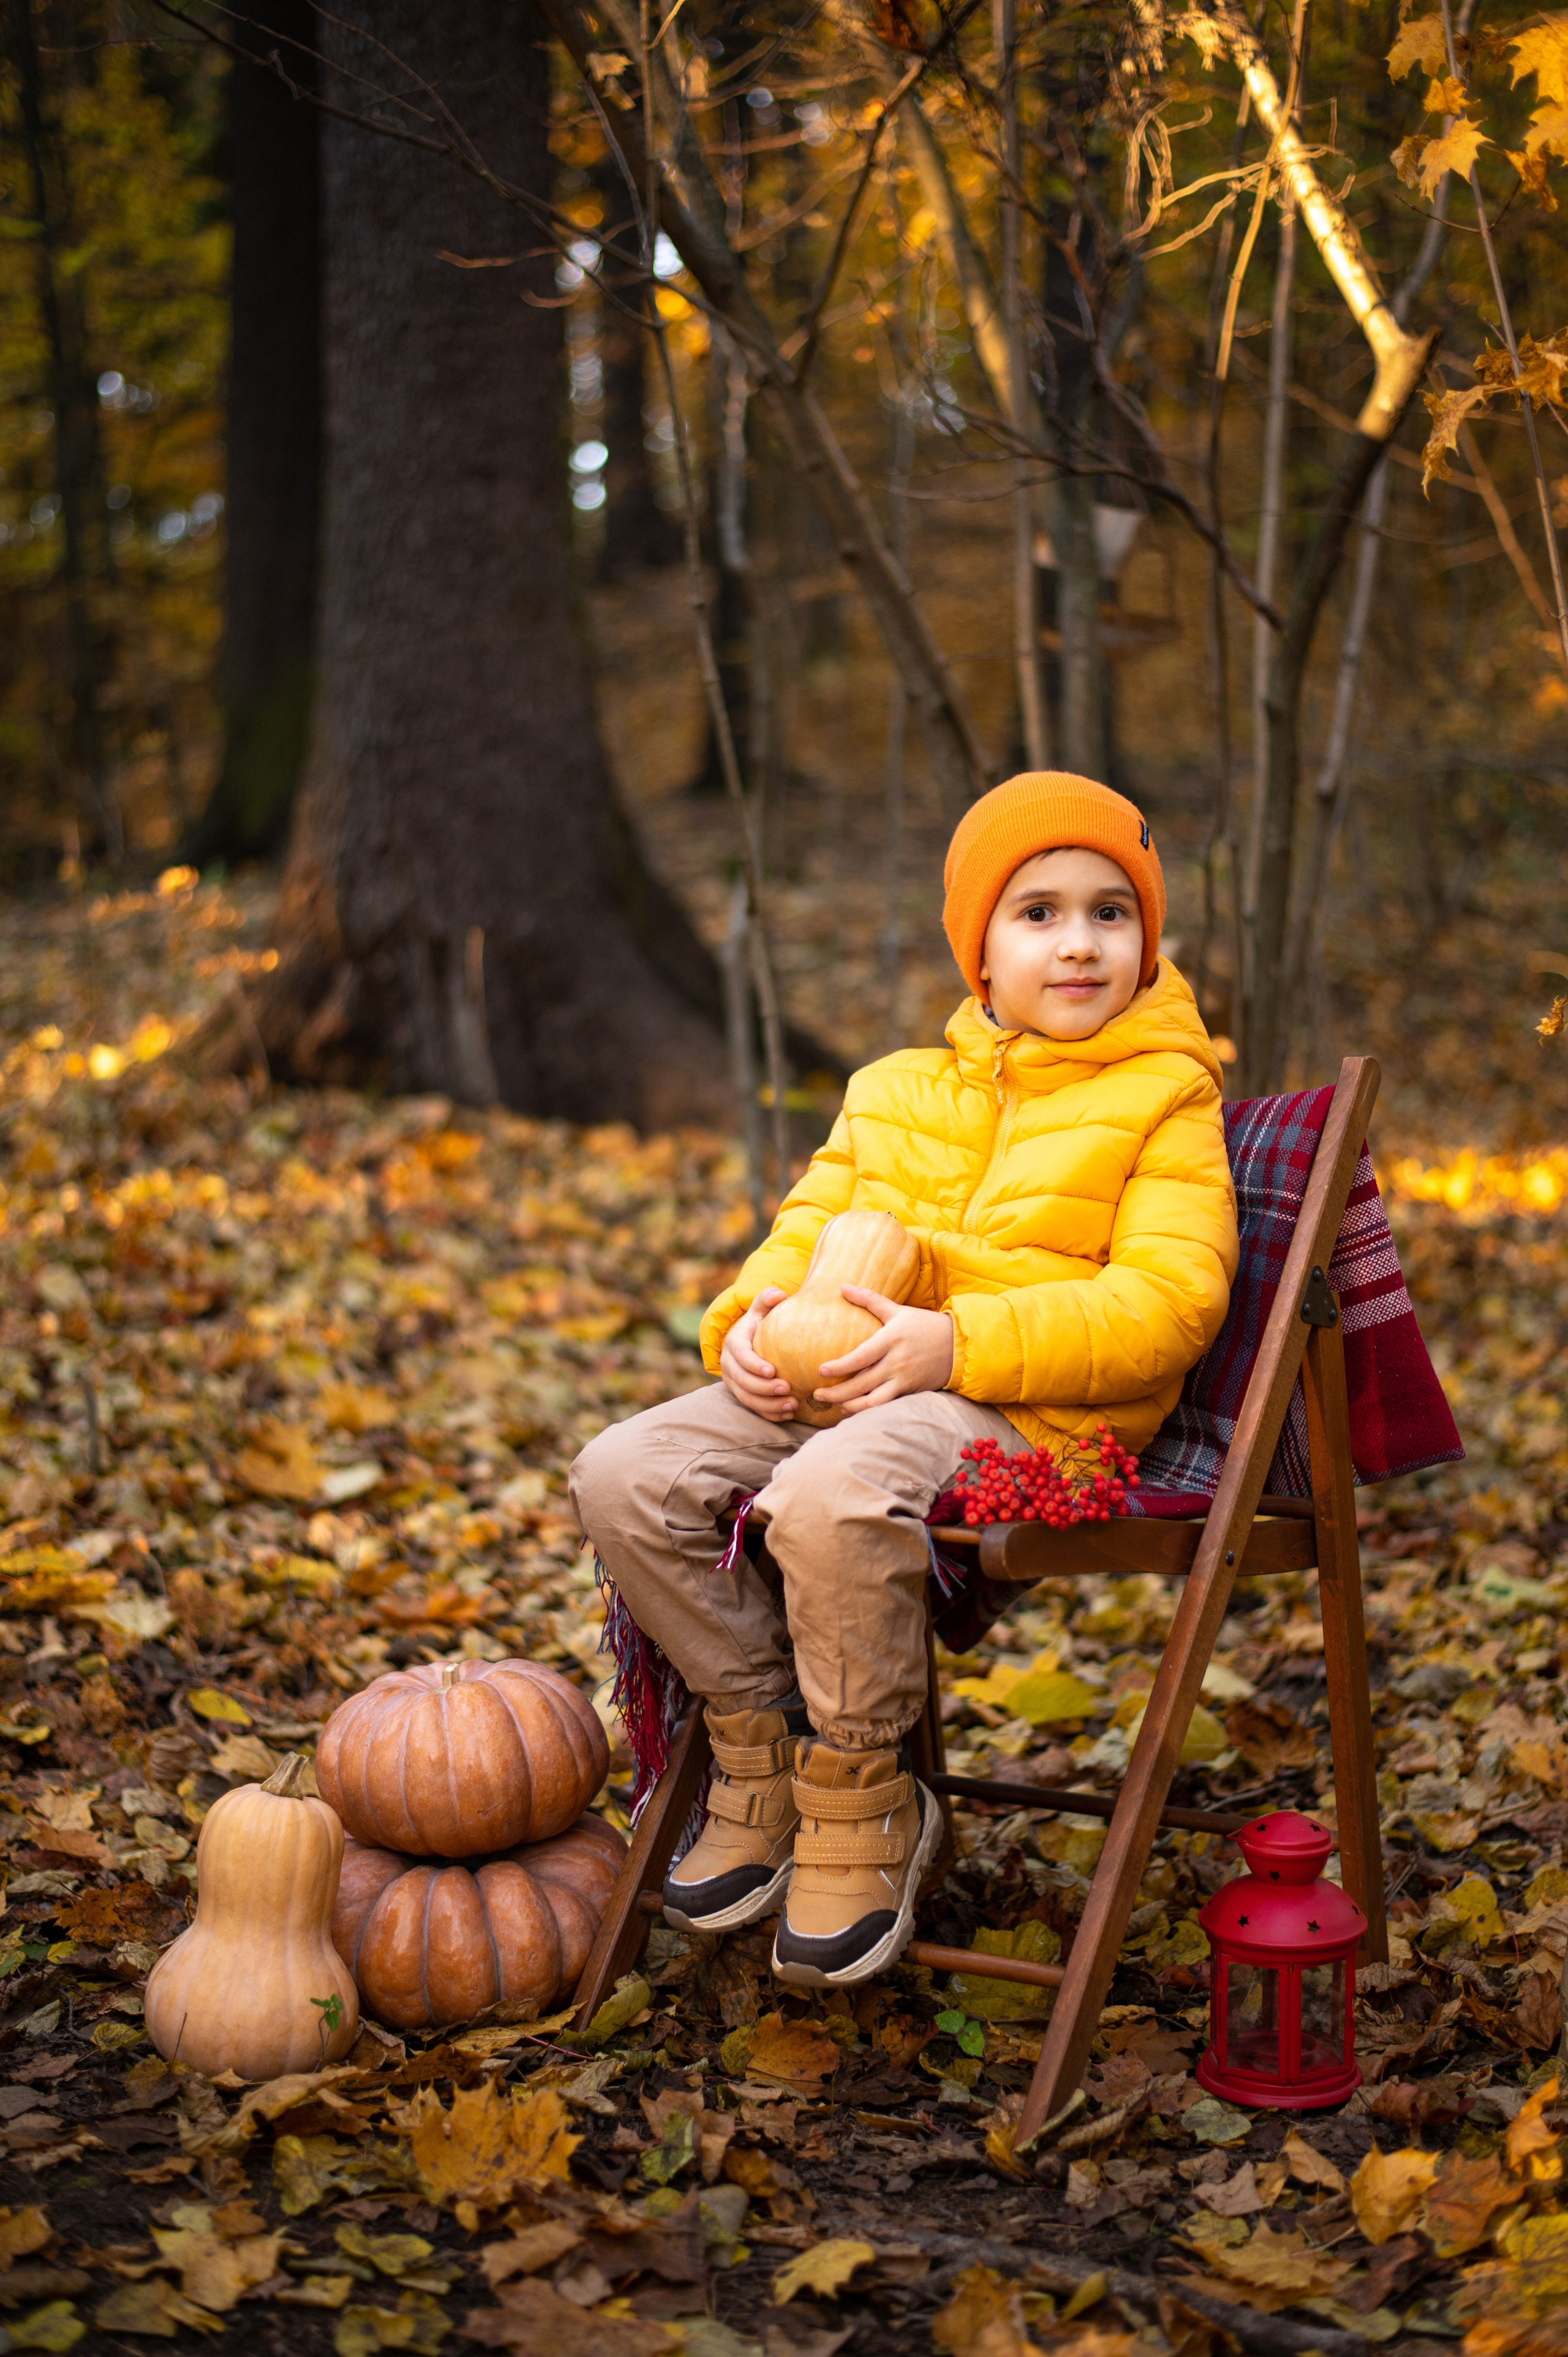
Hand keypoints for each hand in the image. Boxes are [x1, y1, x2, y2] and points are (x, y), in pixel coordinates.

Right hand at [719, 1287, 798, 1420]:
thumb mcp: (762, 1309)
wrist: (751, 1341)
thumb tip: (778, 1294)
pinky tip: (789, 1413)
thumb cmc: (761, 1323)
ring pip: (747, 1398)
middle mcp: (730, 1365)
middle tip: (787, 1388)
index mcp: (734, 1343)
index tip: (772, 1370)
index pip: (741, 1355)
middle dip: (764, 1388)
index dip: (754, 1364)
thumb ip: (768, 1298)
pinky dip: (770, 1414)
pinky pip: (754, 1409)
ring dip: (769, 1404)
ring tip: (792, 1404)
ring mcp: (734, 1382)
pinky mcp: (743, 1395)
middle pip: (743, 1381)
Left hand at [814, 1288, 954, 1413]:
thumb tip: (842, 1287)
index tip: (821, 1371)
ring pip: (873, 1401)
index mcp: (891, 1340)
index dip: (839, 1366)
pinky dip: (867, 1411)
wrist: (958, 1346)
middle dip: (837, 1393)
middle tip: (817, 1394)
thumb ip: (869, 1299)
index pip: (860, 1356)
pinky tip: (853, 1410)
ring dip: (851, 1406)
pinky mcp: (910, 1392)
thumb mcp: (898, 1310)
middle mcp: (896, 1362)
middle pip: (861, 1383)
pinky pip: (885, 1406)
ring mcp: (904, 1380)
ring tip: (834, 1405)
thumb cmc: (924, 1325)